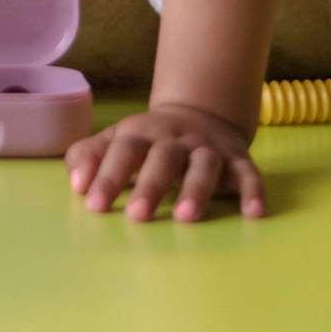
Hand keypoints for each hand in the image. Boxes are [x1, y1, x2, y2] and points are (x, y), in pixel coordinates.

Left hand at [66, 100, 266, 222]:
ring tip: (186, 218)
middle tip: (137, 216)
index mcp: (141, 133)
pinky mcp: (237, 159)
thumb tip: (76, 183)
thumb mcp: (115, 140)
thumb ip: (89, 156)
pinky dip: (253, 191)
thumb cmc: (147, 140)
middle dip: (150, 186)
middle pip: (163, 158)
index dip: (107, 175)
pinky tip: (254, 213)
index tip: (94, 205)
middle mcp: (176, 138)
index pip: (123, 151)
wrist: (198, 113)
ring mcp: (208, 148)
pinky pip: (248, 173)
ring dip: (196, 189)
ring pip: (205, 165)